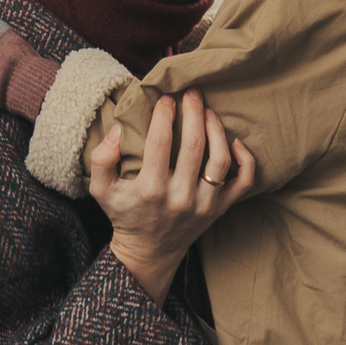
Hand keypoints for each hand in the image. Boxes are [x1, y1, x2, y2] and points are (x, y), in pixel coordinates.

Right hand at [88, 91, 256, 303]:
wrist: (149, 252)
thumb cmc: (124, 214)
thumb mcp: (100, 190)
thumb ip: (101, 159)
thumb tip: (118, 129)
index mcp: (151, 189)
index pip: (160, 141)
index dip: (164, 114)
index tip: (165, 98)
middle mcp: (181, 197)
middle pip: (195, 145)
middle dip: (194, 112)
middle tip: (192, 92)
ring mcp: (204, 205)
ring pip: (220, 160)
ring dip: (217, 129)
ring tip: (208, 111)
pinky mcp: (220, 209)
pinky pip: (243, 182)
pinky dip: (245, 159)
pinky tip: (235, 141)